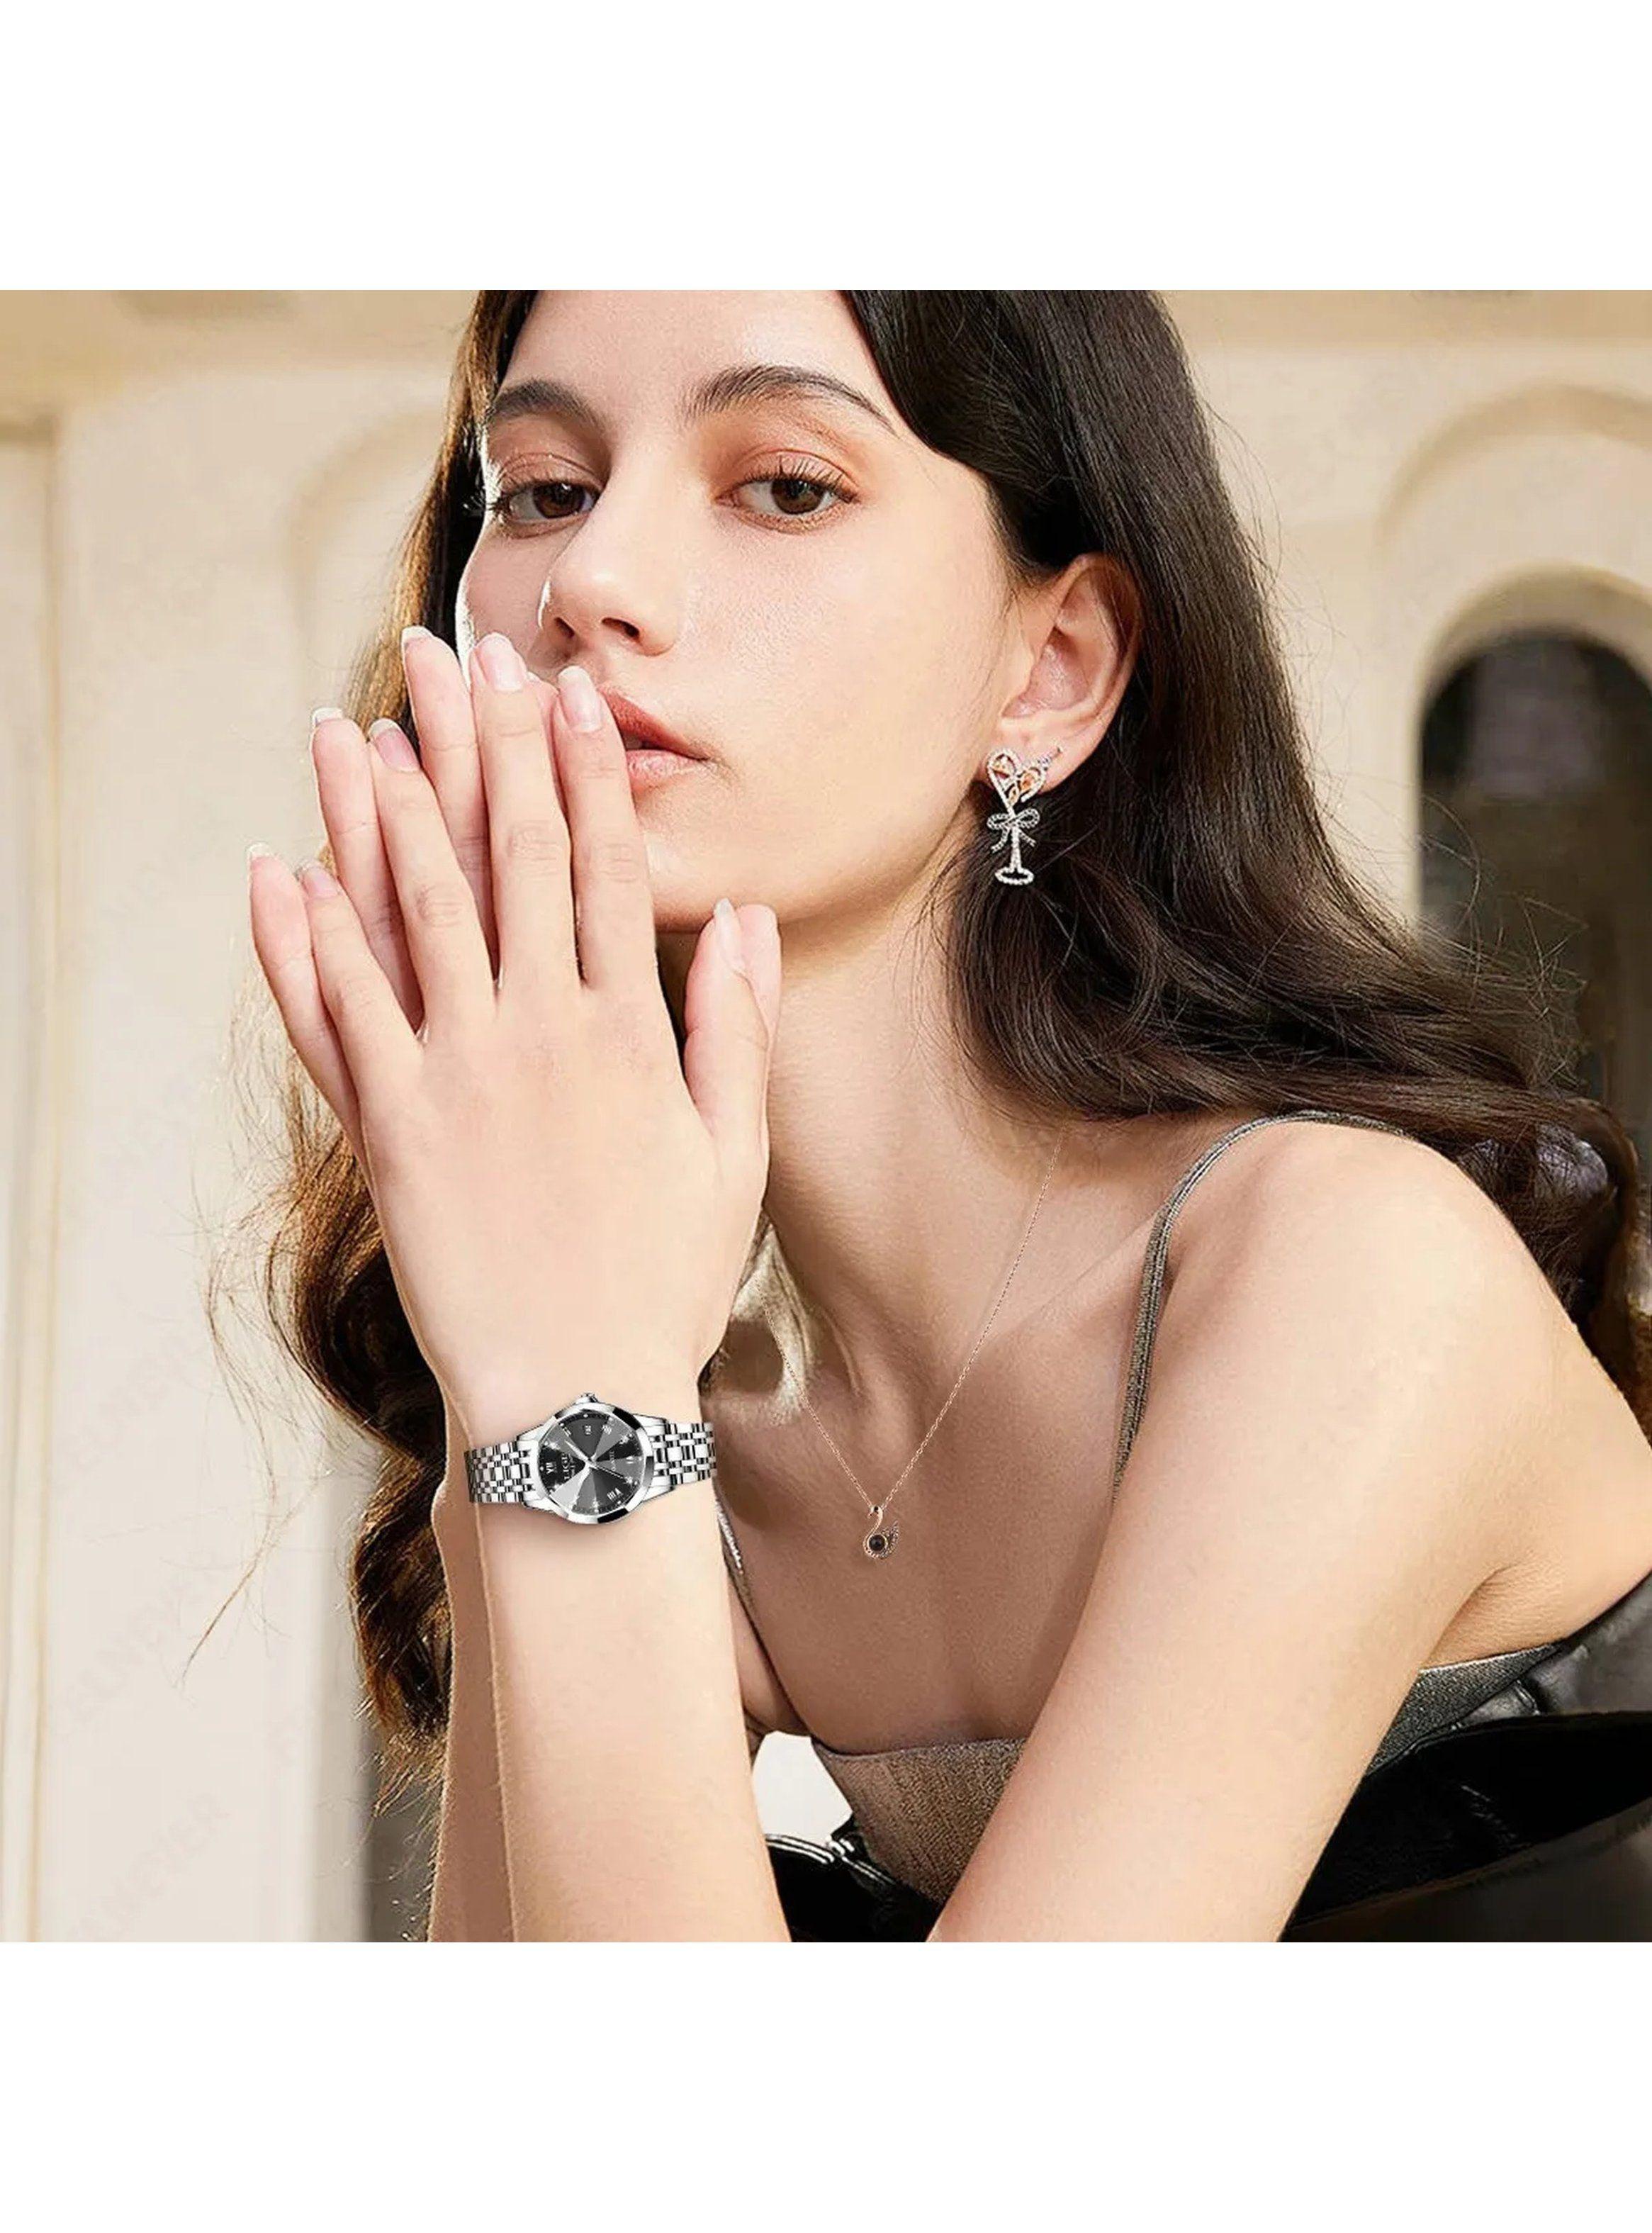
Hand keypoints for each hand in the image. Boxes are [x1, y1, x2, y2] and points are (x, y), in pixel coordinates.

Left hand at [247, 629, 779, 1446]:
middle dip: (479, 745)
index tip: (566, 689)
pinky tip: (281, 870)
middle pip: (503, 859)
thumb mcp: (732, 1153)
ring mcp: (454, 1076)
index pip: (605, 868)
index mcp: (625, 1030)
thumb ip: (735, 1027)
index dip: (583, 770)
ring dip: (379, 810)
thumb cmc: (665, 1280)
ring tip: (354, 724)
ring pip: (410, 913)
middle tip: (453, 653)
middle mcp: (537, 1032)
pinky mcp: (388, 1130)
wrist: (577, 1397)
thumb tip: (744, 917)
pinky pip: (336, 1017)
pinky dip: (303, 943)